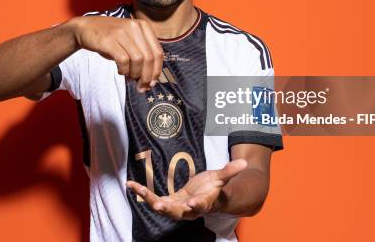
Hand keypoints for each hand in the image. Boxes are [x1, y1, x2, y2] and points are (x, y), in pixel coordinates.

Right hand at [71, 16, 162, 91]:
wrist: (86, 28)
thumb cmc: (111, 39)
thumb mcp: (130, 43)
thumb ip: (142, 57)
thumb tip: (151, 81)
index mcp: (144, 26)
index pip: (158, 52)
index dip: (157, 71)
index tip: (152, 83)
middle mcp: (135, 27)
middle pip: (149, 58)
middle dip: (146, 76)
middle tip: (141, 87)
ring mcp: (122, 32)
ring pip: (138, 60)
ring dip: (135, 74)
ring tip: (129, 77)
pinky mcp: (109, 39)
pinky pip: (123, 60)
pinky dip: (124, 70)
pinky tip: (120, 71)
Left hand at [126, 159, 247, 220]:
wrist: (207, 198)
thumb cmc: (215, 188)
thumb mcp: (221, 178)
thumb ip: (230, 171)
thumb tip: (243, 162)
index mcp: (203, 203)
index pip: (200, 206)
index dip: (197, 205)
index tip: (193, 203)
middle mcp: (188, 209)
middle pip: (176, 212)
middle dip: (167, 208)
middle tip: (158, 204)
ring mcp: (176, 207)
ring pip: (161, 206)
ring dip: (148, 198)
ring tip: (136, 188)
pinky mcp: (168, 202)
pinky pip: (153, 199)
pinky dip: (143, 193)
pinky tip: (131, 185)